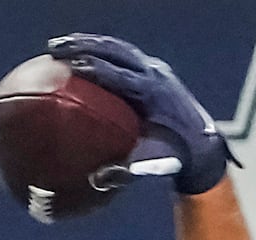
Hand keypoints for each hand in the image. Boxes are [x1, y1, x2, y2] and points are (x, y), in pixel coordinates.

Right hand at [48, 34, 229, 194]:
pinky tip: (78, 51)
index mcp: (155, 95)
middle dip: (84, 47)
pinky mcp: (150, 68)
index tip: (73, 66)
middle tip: (55, 49)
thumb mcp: (153, 162)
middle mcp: (155, 75)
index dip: (98, 69)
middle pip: (116, 53)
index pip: (122, 76)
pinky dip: (100, 50)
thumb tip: (97, 179)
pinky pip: (123, 54)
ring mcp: (154, 68)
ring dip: (88, 44)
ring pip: (118, 48)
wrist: (200, 143)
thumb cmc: (175, 155)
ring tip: (59, 45)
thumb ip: (128, 168)